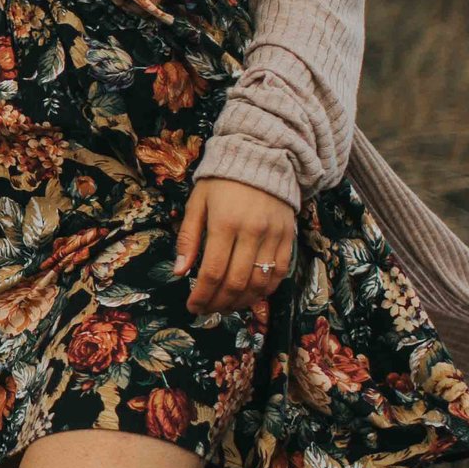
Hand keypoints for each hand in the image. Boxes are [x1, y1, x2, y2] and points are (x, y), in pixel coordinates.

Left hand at [174, 177, 296, 316]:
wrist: (262, 157)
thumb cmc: (222, 181)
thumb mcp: (197, 203)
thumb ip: (188, 238)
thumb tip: (179, 272)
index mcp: (224, 223)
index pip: (212, 272)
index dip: (201, 296)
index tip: (192, 307)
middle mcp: (251, 232)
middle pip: (236, 282)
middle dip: (219, 303)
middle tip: (208, 310)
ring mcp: (273, 236)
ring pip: (259, 283)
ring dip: (241, 302)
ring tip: (226, 307)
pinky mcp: (289, 237)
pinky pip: (279, 273)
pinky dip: (265, 290)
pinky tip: (250, 296)